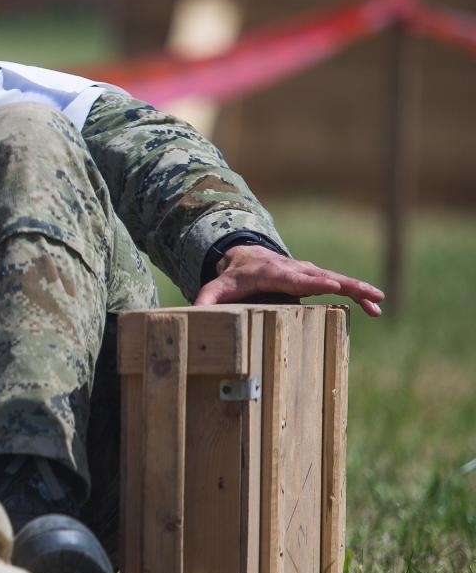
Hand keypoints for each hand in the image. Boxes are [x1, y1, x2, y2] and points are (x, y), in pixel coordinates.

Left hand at [194, 244, 384, 316]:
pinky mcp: (315, 277)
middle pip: (321, 276)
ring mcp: (307, 272)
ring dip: (358, 290)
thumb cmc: (231, 278)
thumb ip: (205, 300)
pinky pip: (339, 285)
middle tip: (368, 293)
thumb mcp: (215, 288)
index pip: (292, 277)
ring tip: (379, 302)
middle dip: (345, 284)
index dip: (311, 281)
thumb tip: (194, 314)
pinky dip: (356, 294)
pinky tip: (375, 307)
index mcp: (270, 272)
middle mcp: (293, 269)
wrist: (243, 258)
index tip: (329, 285)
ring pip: (336, 279)